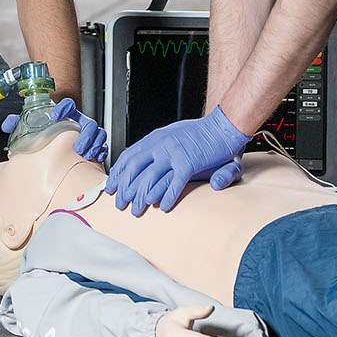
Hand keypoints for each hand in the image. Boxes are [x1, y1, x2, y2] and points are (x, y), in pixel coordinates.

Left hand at [1, 96, 108, 162]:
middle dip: (86, 133)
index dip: (64, 107)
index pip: (68, 104)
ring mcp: (88, 135)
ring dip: (93, 143)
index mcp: (66, 116)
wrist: (58, 147)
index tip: (56, 115)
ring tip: (86, 153)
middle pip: (89, 123)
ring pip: (98, 134)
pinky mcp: (94, 146)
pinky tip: (95, 157)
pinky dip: (100, 152)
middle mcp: (79, 123)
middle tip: (78, 145)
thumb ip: (19, 124)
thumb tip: (7, 124)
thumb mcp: (32, 129)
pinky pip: (102, 147)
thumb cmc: (47, 135)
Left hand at [106, 107, 249, 215]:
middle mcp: (161, 144)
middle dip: (124, 189)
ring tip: (137, 211)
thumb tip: (141, 167)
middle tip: (120, 204)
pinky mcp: (189, 163)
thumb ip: (158, 151)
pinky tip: (162, 208)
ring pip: (149, 179)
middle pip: (134, 169)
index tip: (112, 187)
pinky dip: (166, 197)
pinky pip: (173, 184)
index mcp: (156, 138)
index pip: (129, 155)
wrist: (224, 125)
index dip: (118, 173)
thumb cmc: (201, 134)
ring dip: (141, 198)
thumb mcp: (174, 136)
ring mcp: (174, 153)